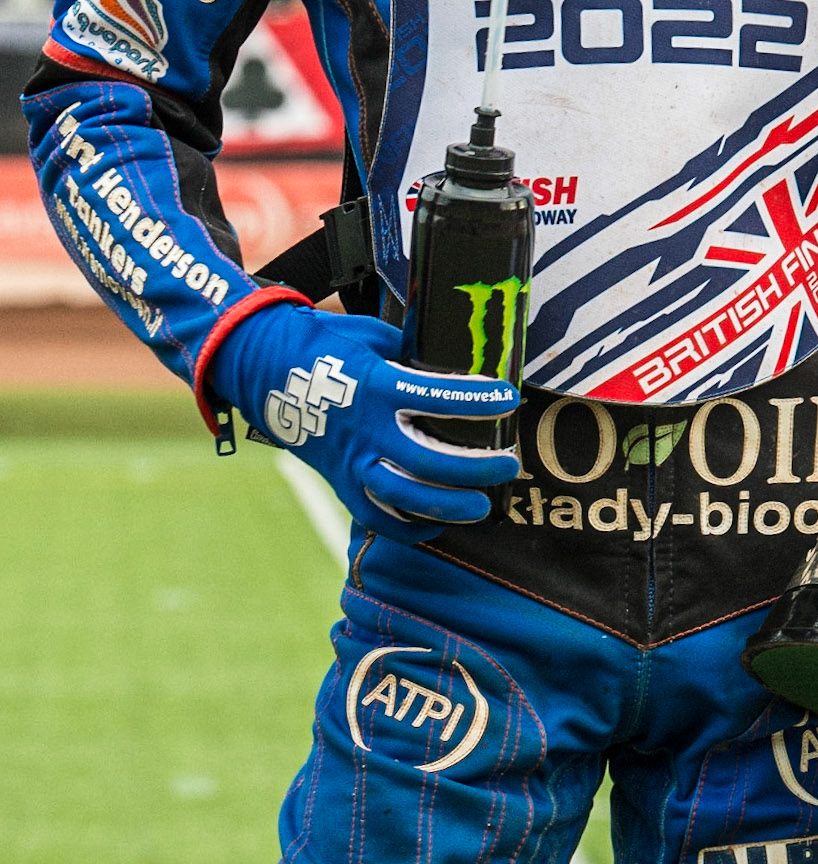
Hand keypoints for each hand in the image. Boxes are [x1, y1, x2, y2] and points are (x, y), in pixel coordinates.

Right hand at [211, 303, 520, 539]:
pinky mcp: (339, 481)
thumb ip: (411, 354)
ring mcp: (351, 462)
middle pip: (428, 460)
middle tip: (507, 464)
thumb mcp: (372, 336)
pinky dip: (409, 528)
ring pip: (404, 499)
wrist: (261, 368)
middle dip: (475, 468)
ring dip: (448, 507)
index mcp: (376, 386)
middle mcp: (366, 430)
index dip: (478, 400)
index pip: (437, 396)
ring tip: (482, 505)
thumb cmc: (324, 344)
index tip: (509, 398)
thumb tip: (454, 363)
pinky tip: (438, 524)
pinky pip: (377, 517)